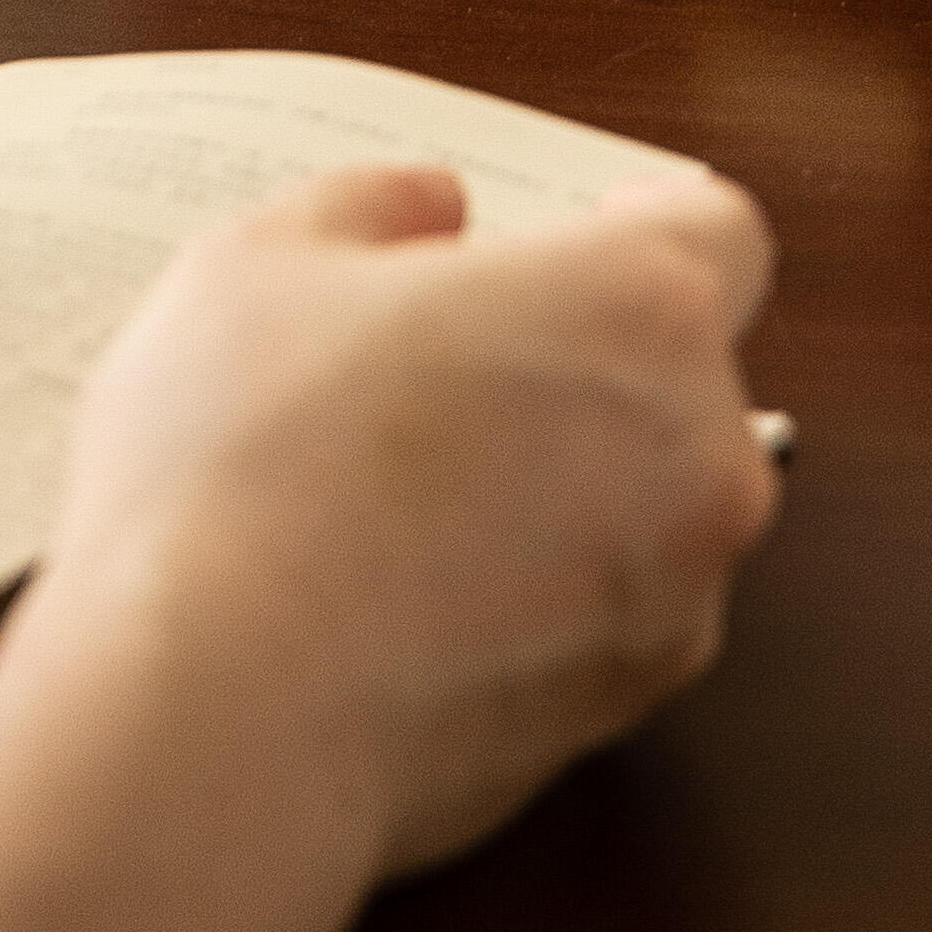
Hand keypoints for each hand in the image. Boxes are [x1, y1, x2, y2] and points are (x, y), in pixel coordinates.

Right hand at [0, 159, 781, 879]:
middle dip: (586, 363)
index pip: (721, 234)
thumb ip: (375, 203)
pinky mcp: (613, 722)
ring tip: (403, 497)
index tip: (582, 232)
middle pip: (682, 377)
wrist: (210, 728)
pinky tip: (399, 602)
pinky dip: (530, 605)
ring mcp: (671, 606)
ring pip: (646, 511)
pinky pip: (596, 626)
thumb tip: (433, 211)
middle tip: (449, 369)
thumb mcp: (265, 262)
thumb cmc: (238, 469)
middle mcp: (698, 454)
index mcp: (640, 307)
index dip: (649, 222)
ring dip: (562, 490)